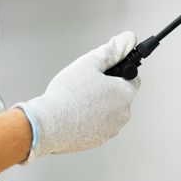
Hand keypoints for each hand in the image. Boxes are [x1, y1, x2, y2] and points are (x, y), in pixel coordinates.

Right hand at [15, 32, 141, 159]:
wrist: (47, 125)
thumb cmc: (67, 95)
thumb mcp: (90, 63)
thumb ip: (112, 50)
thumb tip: (128, 39)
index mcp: (124, 94)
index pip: (133, 78)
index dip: (119, 71)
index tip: (106, 71)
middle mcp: (123, 114)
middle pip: (120, 96)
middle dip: (107, 89)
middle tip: (86, 84)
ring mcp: (111, 130)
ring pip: (108, 112)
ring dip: (98, 105)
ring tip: (77, 100)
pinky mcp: (98, 141)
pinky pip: (98, 126)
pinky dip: (90, 120)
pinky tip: (74, 114)